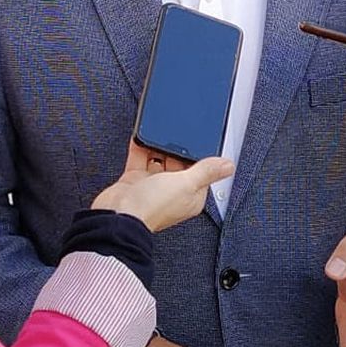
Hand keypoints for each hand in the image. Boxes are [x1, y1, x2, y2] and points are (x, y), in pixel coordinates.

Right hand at [93, 141, 233, 232]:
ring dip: (158, 145)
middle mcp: (171, 191)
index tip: (200, 139)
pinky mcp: (134, 181)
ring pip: (158, 159)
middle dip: (176, 148)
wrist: (117, 217)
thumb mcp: (187, 184)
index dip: (200, 156)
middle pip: (178, 163)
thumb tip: (228, 166)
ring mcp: (151, 186)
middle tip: (176, 131)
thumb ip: (206, 172)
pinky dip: (140, 146)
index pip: (201, 171)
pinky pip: (140, 158)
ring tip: (159, 130)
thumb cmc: (152, 208)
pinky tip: (142, 135)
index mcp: (190, 196)